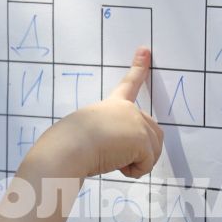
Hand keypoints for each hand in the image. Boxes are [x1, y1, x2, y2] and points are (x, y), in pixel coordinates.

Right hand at [55, 48, 163, 177]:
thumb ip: (107, 134)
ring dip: (136, 162)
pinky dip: (134, 171)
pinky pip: (147, 164)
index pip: (129, 84)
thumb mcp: (87, 132)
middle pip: (152, 134)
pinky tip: (116, 165)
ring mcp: (137, 123)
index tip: (145, 51)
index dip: (138, 67)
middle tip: (115, 158)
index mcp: (112, 105)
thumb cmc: (68, 144)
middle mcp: (127, 110)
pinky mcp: (142, 139)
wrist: (68, 149)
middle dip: (140, 152)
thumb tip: (115, 153)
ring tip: (112, 160)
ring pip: (152, 151)